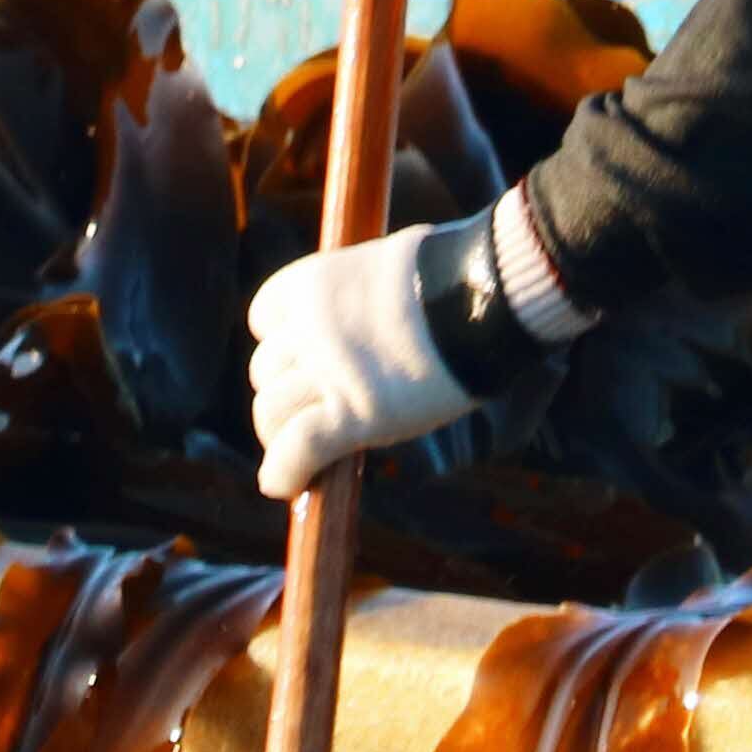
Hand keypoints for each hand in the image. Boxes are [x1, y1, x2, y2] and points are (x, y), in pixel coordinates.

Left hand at [247, 223, 478, 497]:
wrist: (487, 296)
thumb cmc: (459, 277)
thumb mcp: (396, 266)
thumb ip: (368, 293)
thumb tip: (382, 307)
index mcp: (315, 281)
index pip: (264, 318)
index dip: (281, 344)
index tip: (303, 360)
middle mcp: (309, 325)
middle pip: (265, 371)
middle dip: (283, 394)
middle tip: (312, 414)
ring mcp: (328, 372)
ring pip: (271, 412)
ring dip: (280, 436)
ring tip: (301, 454)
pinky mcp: (353, 414)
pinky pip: (297, 449)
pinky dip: (284, 472)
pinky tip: (283, 485)